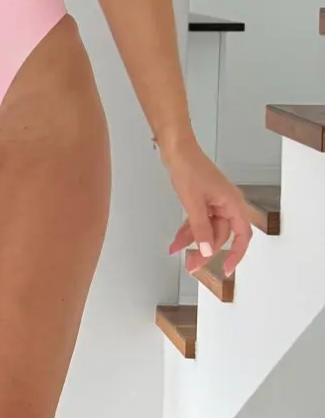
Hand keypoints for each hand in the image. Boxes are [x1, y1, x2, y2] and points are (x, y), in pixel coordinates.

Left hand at [164, 140, 253, 277]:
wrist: (176, 148)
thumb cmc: (189, 169)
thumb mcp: (194, 203)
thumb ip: (201, 229)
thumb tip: (207, 251)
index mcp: (232, 204)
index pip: (242, 235)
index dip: (236, 254)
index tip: (226, 269)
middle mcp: (227, 204)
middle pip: (221, 235)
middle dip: (206, 250)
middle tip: (191, 265)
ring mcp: (214, 202)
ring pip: (207, 229)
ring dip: (194, 242)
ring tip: (178, 254)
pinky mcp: (202, 200)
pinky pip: (198, 220)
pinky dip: (188, 230)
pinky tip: (176, 242)